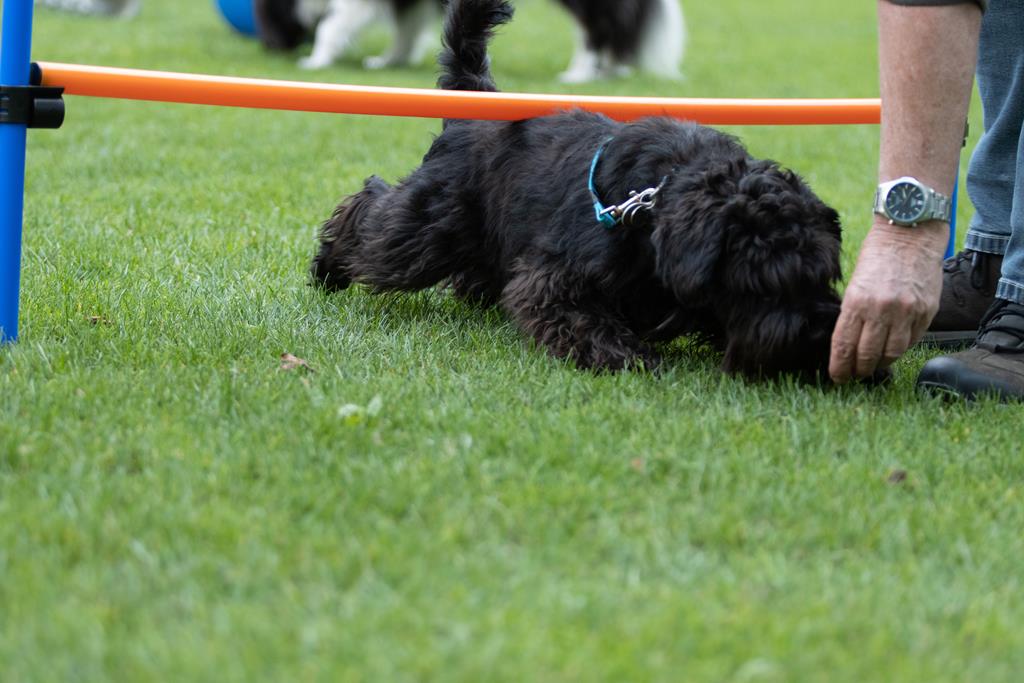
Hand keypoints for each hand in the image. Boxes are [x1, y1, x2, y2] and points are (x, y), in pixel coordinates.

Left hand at [829, 219, 948, 382]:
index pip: (844, 346)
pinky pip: (912, 341)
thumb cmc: (876, 256)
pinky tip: (893, 350)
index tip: (838, 377)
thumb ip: (852, 313)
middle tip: (855, 375)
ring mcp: (906, 312)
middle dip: (859, 370)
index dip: (840, 367)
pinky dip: (901, 350)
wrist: (910, 234)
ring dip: (881, 365)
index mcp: (857, 302)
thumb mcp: (854, 283)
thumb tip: (847, 343)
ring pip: (892, 353)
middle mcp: (881, 309)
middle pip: (868, 355)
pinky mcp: (926, 311)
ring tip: (874, 366)